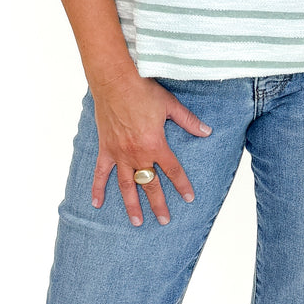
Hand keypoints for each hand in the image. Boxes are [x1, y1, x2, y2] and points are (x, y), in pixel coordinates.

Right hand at [90, 70, 212, 226]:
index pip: (173, 170)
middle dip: (158, 204)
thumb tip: (206, 132)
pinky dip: (97, 188)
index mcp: (156, 144)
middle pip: (150, 184)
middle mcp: (138, 154)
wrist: (115, 82)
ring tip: (136, 221)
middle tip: (164, 220)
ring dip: (132, 205)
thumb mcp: (170, 105)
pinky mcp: (105, 149)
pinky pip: (100, 173)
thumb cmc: (142, 91)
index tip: (188, 198)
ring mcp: (119, 153)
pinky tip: (96, 204)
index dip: (182, 185)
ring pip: (126, 185)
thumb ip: (189, 121)